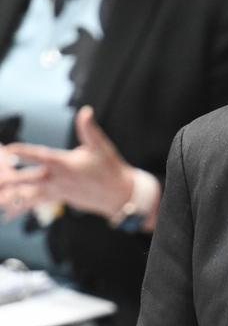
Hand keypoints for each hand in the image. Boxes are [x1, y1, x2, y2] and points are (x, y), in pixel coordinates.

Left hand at [0, 106, 133, 219]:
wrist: (119, 195)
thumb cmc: (110, 169)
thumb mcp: (102, 147)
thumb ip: (89, 129)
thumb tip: (85, 111)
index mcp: (66, 164)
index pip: (41, 156)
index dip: (23, 152)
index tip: (8, 149)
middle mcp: (58, 179)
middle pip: (27, 179)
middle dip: (9, 179)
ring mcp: (57, 191)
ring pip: (28, 195)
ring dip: (11, 196)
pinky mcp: (59, 198)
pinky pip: (36, 204)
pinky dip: (21, 208)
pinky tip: (8, 214)